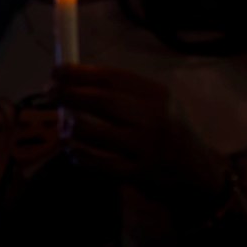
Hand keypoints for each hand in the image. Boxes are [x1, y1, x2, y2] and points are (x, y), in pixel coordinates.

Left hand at [54, 65, 227, 208]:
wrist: (197, 174)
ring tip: (63, 126)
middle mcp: (153, 118)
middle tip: (48, 93)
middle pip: (103, 101)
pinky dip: (81, 157)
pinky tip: (73, 152)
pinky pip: (100, 164)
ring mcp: (146, 148)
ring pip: (96, 134)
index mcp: (157, 95)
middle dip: (69, 94)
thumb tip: (74, 78)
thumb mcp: (159, 104)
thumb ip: (124, 92)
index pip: (112, 78)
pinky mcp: (139, 174)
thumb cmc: (168, 132)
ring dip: (71, 128)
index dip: (80, 73)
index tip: (56, 71)